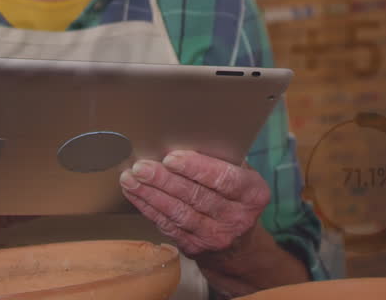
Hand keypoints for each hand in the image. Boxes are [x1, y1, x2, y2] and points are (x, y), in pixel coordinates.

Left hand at [119, 150, 270, 257]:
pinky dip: (149, 209)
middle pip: (197, 196)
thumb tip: (188, 137)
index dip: (196, 168)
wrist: (238, 244)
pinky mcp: (195, 248)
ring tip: (131, 179)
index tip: (171, 158)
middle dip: (165, 180)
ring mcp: (216, 236)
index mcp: (253, 194)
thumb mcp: (242, 175)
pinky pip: (168, 226)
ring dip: (151, 195)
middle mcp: (237, 218)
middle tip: (142, 167)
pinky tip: (136, 195)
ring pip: (179, 213)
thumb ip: (224, 160)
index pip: (224, 179)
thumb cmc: (235, 196)